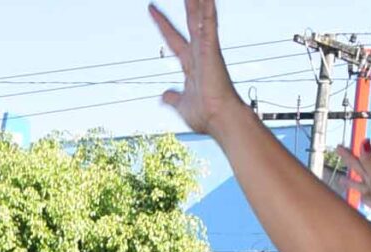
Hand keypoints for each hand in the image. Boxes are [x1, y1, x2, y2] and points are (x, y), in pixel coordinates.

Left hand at [149, 0, 238, 137]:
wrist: (219, 120)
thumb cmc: (205, 116)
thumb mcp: (181, 104)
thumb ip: (172, 97)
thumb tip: (163, 96)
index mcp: (190, 64)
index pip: (172, 38)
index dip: (162, 23)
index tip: (151, 8)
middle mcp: (199, 53)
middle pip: (189, 21)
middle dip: (187, 4)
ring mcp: (206, 49)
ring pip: (200, 17)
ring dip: (198, 1)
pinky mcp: (212, 50)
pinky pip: (209, 24)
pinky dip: (208, 10)